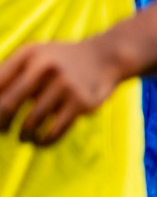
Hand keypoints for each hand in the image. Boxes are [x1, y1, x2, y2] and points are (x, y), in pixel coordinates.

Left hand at [0, 35, 128, 144]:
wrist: (106, 56)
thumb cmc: (60, 61)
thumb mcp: (35, 56)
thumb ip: (9, 73)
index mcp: (28, 54)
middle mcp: (45, 67)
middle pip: (8, 105)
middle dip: (0, 123)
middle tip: (2, 131)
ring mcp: (65, 84)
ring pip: (31, 122)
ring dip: (23, 135)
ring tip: (24, 137)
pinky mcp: (82, 102)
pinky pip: (55, 130)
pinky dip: (43, 141)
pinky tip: (39, 142)